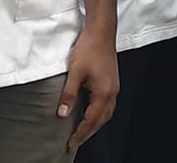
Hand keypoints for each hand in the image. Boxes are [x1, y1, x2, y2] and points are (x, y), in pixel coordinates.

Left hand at [59, 24, 119, 151]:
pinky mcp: (111, 82)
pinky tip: (90, 114)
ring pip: (106, 114)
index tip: (70, 144)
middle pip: (101, 120)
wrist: (102, 31)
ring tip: (82, 133)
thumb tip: (62, 113)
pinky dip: (98, 115)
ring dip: (94, 125)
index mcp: (104, 92)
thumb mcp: (75, 71)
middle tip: (75, 143)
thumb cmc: (89, 48)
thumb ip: (69, 94)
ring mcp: (113, 87)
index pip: (91, 120)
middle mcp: (112, 92)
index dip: (80, 133)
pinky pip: (107, 105)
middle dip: (88, 133)